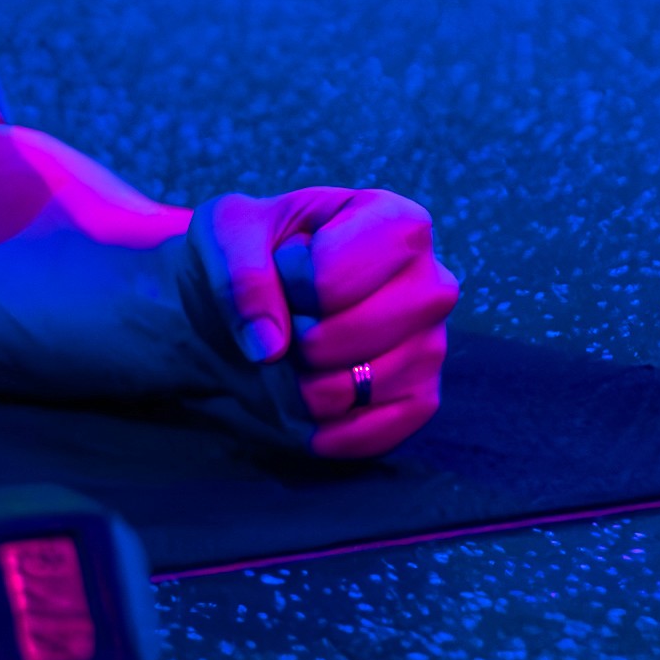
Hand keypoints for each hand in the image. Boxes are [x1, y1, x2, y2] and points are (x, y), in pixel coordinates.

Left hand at [180, 184, 459, 464]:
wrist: (261, 306)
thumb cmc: (254, 254)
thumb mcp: (227, 233)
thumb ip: (240, 273)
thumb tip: (270, 346)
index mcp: (396, 222)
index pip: (329, 277)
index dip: (286, 281)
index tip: (285, 265)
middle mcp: (432, 284)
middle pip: (340, 339)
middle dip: (289, 339)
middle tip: (289, 318)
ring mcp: (432, 348)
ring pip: (345, 393)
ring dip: (295, 385)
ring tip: (298, 353)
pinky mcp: (422, 402)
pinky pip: (366, 437)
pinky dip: (318, 426)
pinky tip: (311, 392)